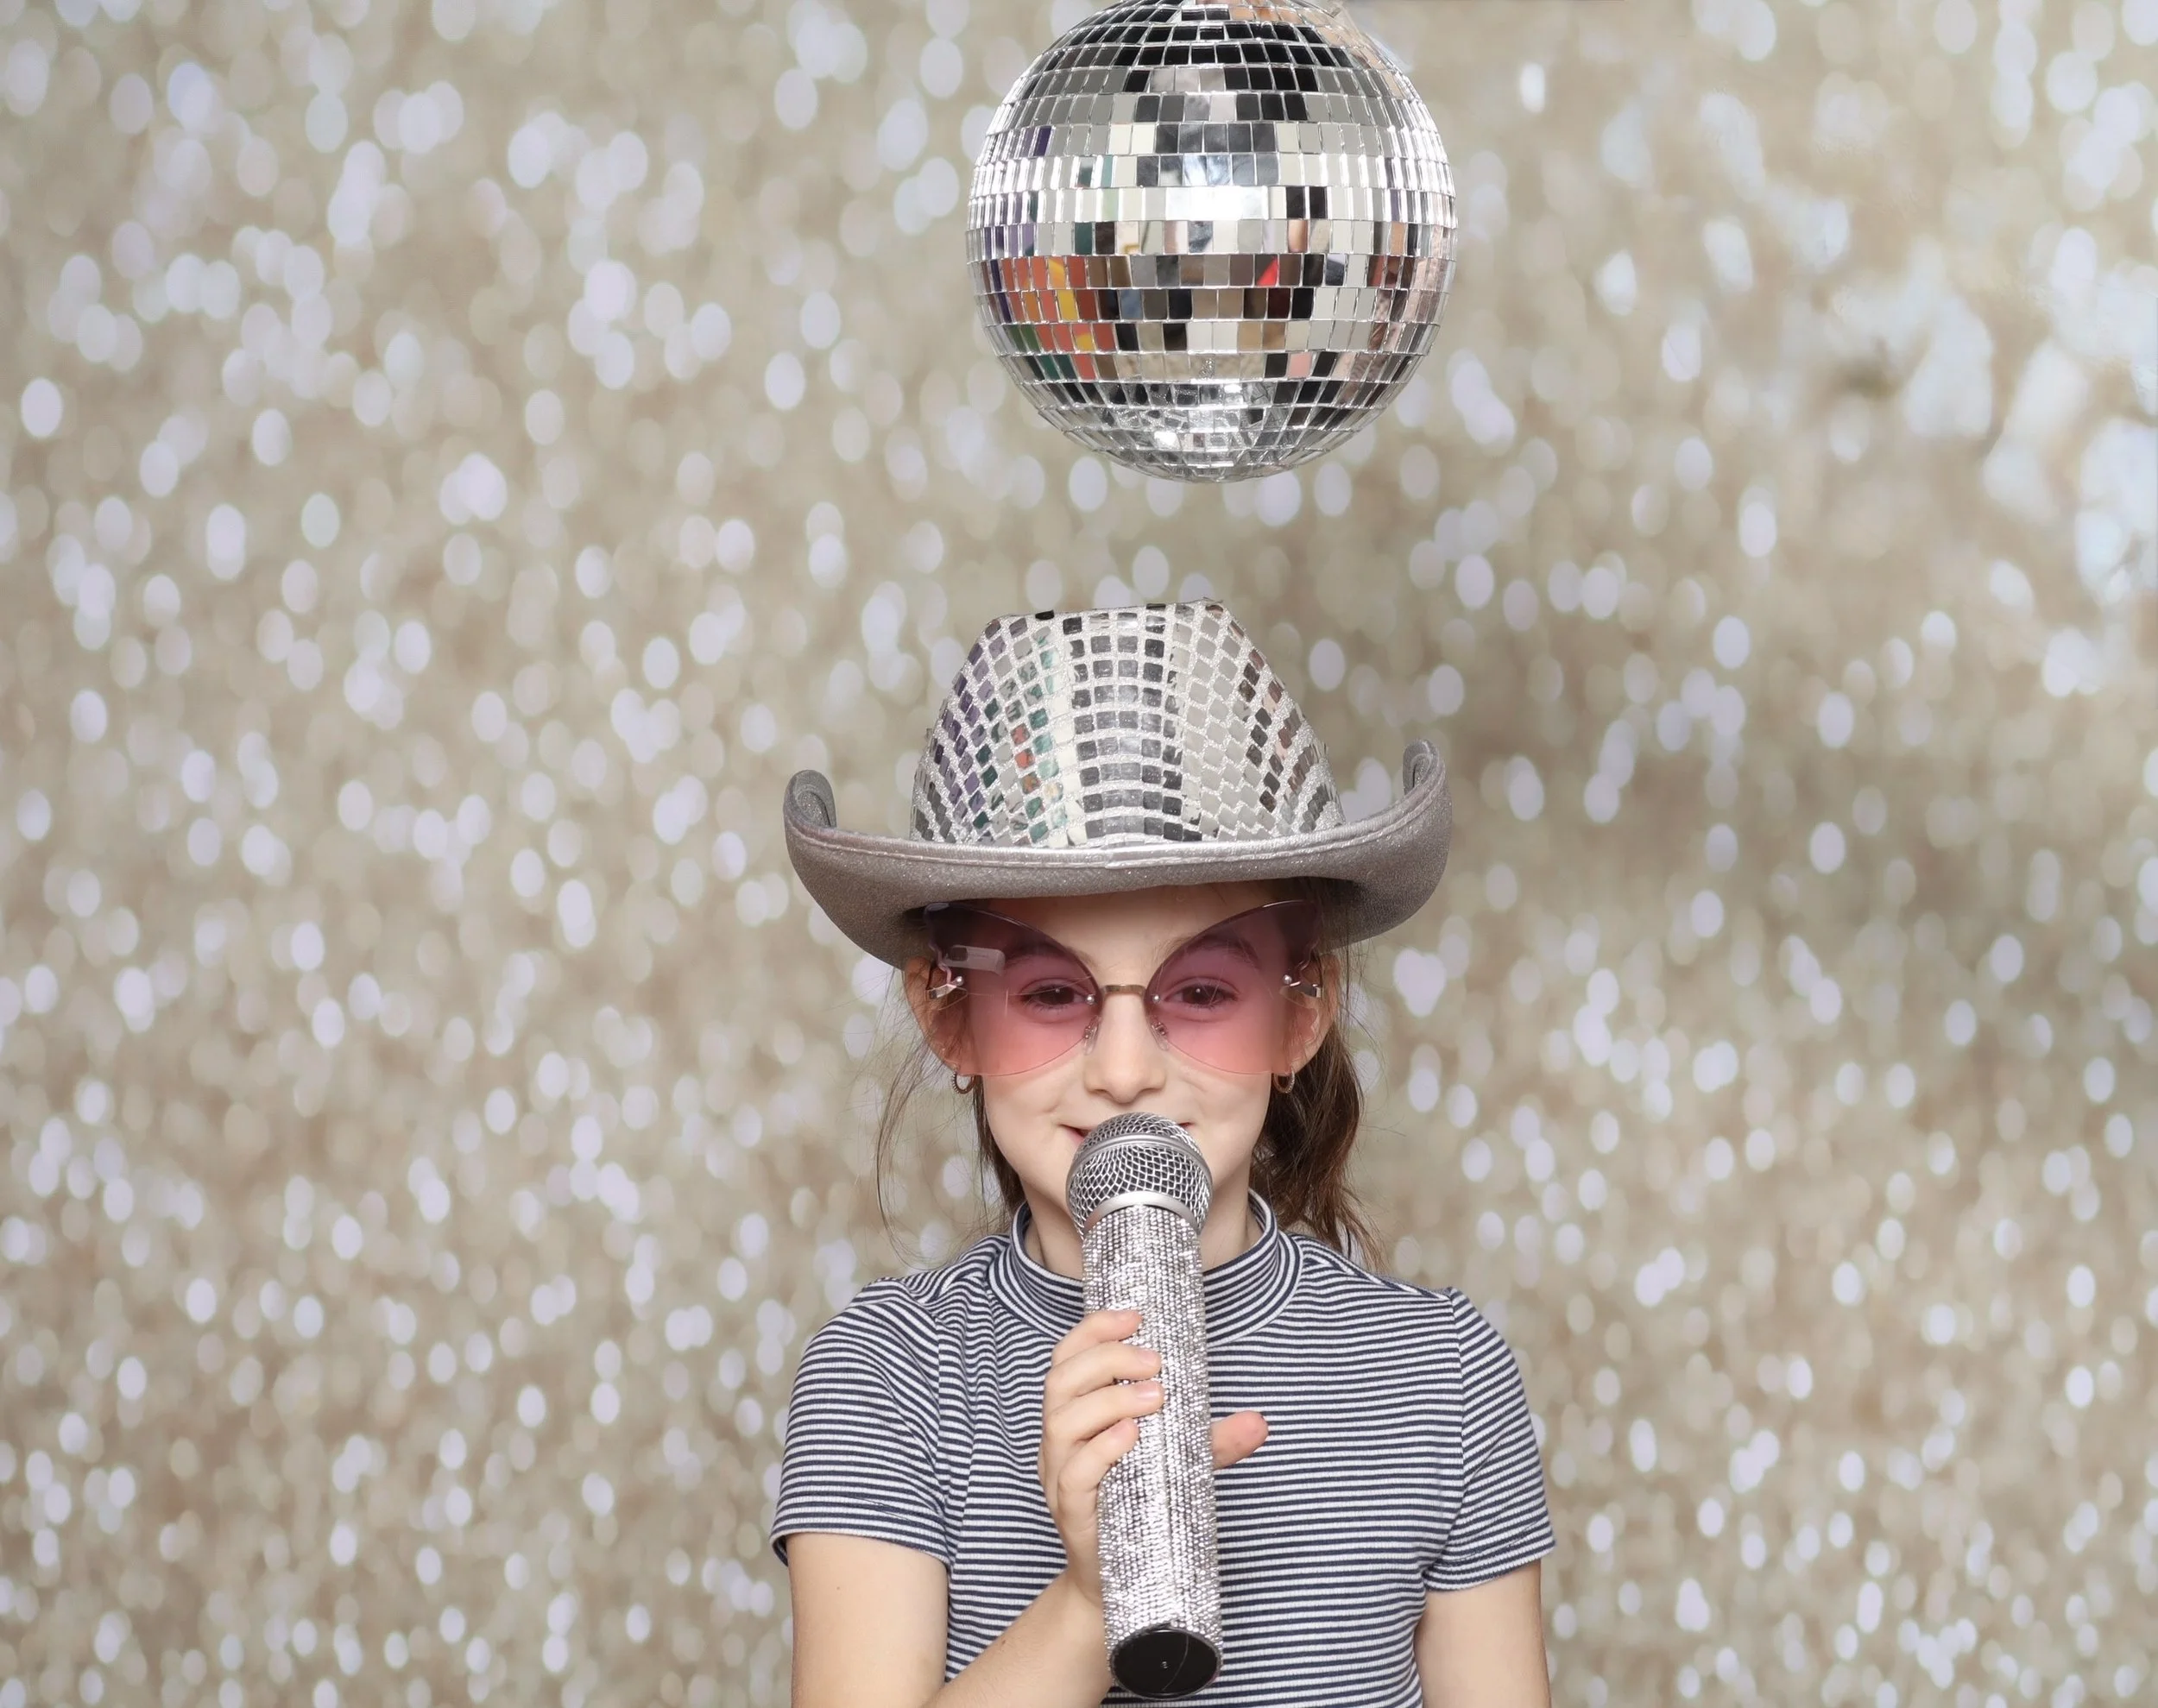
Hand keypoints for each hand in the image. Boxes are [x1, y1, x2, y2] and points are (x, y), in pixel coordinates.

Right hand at [1039, 1308, 1269, 1614]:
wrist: (1119, 1585)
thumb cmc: (1143, 1512)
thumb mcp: (1181, 1468)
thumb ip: (1214, 1443)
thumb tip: (1260, 1422)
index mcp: (1075, 1417)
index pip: (1068, 1358)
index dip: (1095, 1330)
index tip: (1136, 1316)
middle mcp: (1059, 1442)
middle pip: (1061, 1381)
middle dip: (1108, 1358)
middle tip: (1156, 1362)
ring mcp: (1059, 1477)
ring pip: (1062, 1421)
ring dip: (1109, 1399)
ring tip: (1156, 1396)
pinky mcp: (1071, 1513)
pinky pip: (1074, 1473)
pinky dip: (1101, 1449)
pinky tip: (1131, 1436)